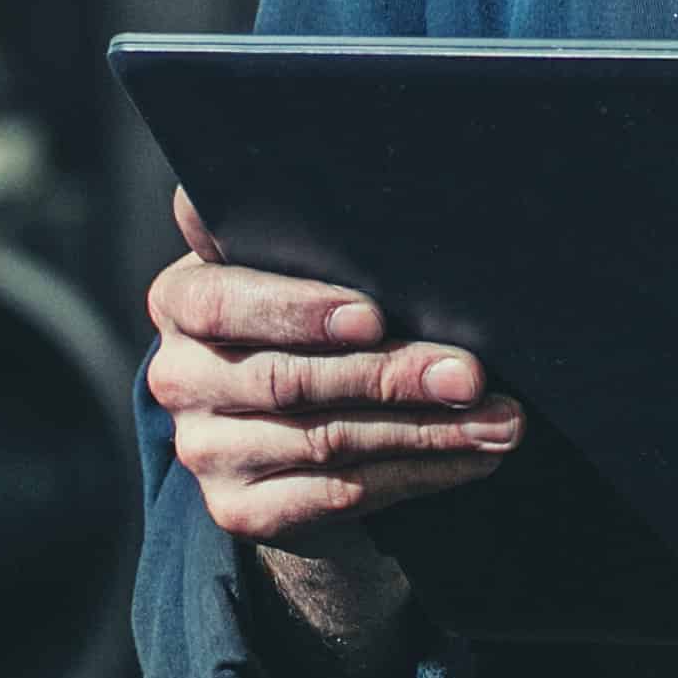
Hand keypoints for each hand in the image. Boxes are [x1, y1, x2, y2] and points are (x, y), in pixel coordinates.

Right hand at [144, 190, 514, 663]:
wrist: (278, 429)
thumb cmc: (305, 317)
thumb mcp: (289, 267)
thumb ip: (295, 231)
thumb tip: (338, 167)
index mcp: (181, 301)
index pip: (222, 302)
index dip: (298, 311)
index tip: (373, 315)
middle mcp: (178, 377)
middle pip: (289, 380)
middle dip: (391, 375)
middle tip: (470, 373)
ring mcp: (204, 451)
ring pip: (326, 442)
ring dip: (425, 431)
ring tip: (499, 421)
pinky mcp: (238, 509)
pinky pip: (339, 496)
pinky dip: (418, 476)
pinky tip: (472, 458)